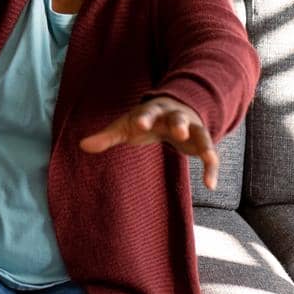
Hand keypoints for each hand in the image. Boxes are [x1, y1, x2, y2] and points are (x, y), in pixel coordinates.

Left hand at [78, 96, 220, 189]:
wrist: (176, 107)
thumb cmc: (146, 120)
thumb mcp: (127, 126)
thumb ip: (107, 136)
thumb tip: (82, 145)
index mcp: (154, 111)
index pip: (148, 113)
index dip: (144, 118)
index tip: (138, 125)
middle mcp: (176, 117)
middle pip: (178, 117)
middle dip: (179, 122)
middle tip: (179, 129)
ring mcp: (192, 128)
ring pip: (200, 133)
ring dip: (203, 142)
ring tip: (206, 157)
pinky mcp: (201, 141)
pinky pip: (210, 155)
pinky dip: (211, 168)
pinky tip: (210, 185)